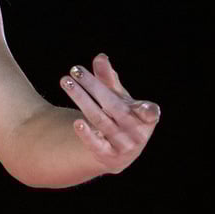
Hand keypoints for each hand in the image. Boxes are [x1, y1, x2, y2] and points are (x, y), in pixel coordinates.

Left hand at [59, 53, 160, 173]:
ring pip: (99, 120)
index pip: (149, 113)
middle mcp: (136, 132)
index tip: (148, 108)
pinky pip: (96, 144)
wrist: (117, 150)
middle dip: (93, 86)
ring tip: (65, 81)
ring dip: (81, 99)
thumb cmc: (120, 114)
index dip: (149, 112)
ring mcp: (123, 146)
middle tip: (74, 70)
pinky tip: (75, 122)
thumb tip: (100, 57)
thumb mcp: (117, 97)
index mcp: (144, 117)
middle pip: (113, 106)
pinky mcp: (107, 156)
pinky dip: (86, 134)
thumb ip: (108, 78)